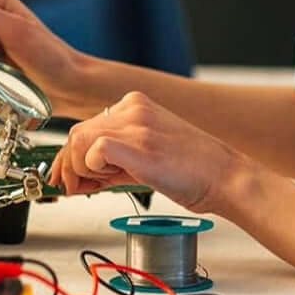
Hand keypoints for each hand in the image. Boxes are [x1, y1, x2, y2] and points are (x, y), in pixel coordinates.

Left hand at [47, 91, 252, 214]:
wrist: (226, 178)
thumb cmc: (193, 172)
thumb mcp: (145, 158)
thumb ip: (111, 163)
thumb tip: (78, 177)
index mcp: (135, 105)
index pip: (85, 126)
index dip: (70, 157)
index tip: (67, 177)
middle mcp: (133, 108)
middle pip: (76, 133)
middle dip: (68, 166)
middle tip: (73, 189)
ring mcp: (137, 123)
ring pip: (79, 140)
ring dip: (80, 170)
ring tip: (99, 187)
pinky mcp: (140, 143)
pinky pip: (95, 150)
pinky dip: (92, 170)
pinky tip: (108, 181)